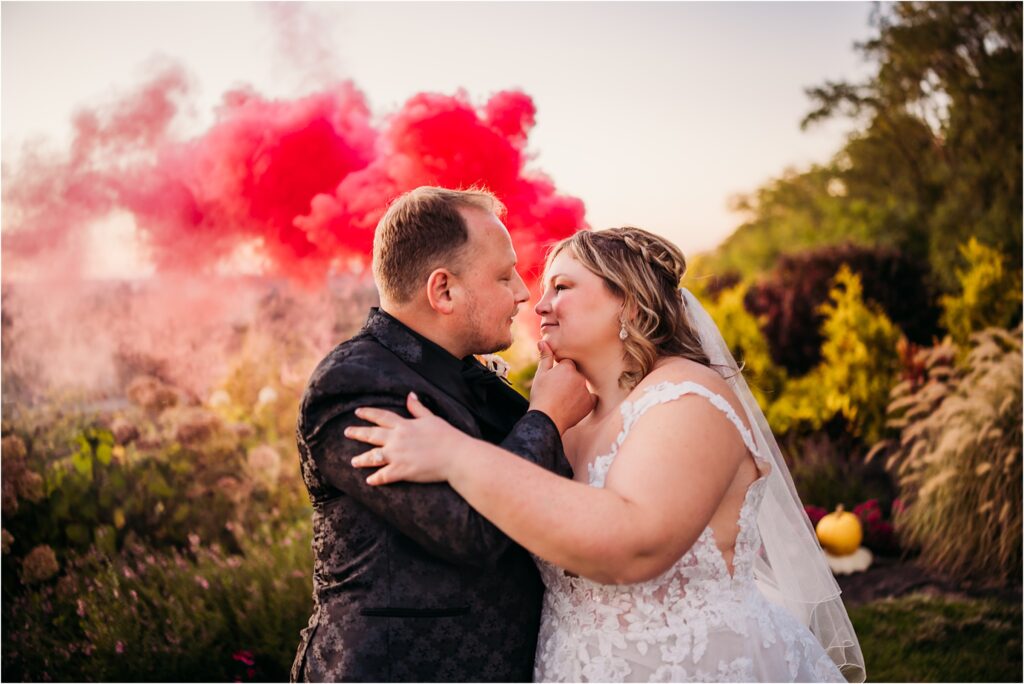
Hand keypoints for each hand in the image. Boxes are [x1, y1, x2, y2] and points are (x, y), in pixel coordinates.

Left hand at [346, 392, 470, 484]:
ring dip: (362, 459)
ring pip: (373, 457)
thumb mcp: (431, 418)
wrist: (456, 456)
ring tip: (354, 462)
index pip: (381, 416)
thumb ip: (418, 408)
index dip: (368, 413)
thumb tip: (410, 395)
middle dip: (357, 433)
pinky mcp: (402, 471)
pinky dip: (375, 479)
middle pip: (371, 435)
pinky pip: (384, 476)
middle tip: (347, 432)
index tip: (358, 412)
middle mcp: (397, 439)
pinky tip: (369, 481)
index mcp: (404, 425)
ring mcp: (398, 456)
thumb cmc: (447, 436)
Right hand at [528, 341, 595, 432]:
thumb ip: (545, 357)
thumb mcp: (540, 375)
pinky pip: (590, 398)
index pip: (567, 364)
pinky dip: (584, 401)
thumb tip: (543, 341)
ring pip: (581, 386)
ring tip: (562, 400)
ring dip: (575, 390)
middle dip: (568, 380)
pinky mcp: (590, 402)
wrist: (546, 419)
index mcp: (567, 367)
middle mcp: (579, 376)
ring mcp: (586, 390)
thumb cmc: (541, 395)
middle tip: (556, 392)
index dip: (559, 372)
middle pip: (575, 375)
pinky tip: (573, 405)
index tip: (553, 382)